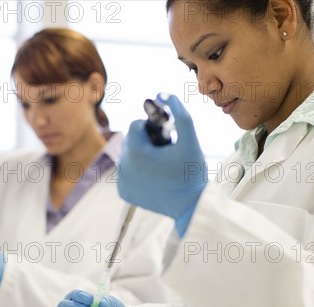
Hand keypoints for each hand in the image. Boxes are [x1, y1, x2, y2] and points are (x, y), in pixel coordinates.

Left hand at [118, 93, 206, 236]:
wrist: (191, 206)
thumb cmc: (192, 172)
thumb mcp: (190, 139)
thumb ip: (179, 113)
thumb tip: (162, 93)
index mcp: (135, 151)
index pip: (136, 126)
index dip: (154, 129)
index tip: (168, 140)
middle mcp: (123, 166)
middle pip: (131, 141)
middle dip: (147, 142)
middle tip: (166, 153)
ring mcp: (121, 181)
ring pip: (128, 156)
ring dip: (142, 156)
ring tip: (161, 166)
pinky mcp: (123, 192)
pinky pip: (127, 172)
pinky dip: (138, 172)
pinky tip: (154, 177)